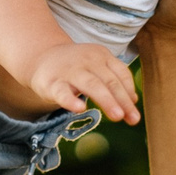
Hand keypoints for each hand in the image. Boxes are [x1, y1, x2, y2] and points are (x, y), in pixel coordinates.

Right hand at [23, 42, 139, 124]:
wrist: (41, 57)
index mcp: (102, 56)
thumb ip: (114, 81)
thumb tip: (134, 101)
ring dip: (107, 100)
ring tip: (117, 116)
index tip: (134, 113)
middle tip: (133, 119)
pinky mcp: (52, 83)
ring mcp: (70, 71)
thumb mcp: (97, 68)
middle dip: (122, 100)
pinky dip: (71, 101)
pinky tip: (80, 109)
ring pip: (91, 85)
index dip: (129, 94)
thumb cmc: (76, 67)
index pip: (120, 74)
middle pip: (109, 81)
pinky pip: (63, 92)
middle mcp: (88, 60)